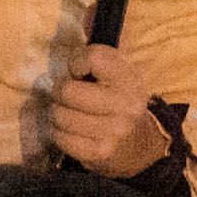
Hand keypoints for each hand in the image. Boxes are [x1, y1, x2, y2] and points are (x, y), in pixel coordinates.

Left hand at [44, 42, 172, 177]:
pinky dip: (58, 133)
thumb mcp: (119, 75)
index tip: (79, 72)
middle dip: (59, 91)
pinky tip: (69, 130)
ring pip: (60, 115)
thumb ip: (96, 58)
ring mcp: (114, 131)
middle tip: (65, 95)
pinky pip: (60, 137)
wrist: (139, 145)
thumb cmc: (119, 102)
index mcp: (130, 79)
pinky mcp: (99, 152)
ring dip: (57, 113)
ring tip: (67, 113)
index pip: (94, 57)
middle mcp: (126, 105)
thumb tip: (71, 43)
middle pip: (68, 90)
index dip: (77, 62)